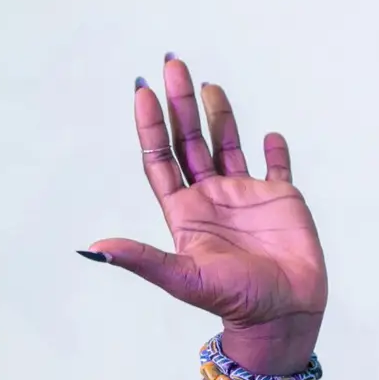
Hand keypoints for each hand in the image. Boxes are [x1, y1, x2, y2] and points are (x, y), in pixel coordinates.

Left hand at [86, 56, 328, 336]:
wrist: (283, 316)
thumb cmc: (234, 301)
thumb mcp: (182, 277)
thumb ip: (140, 259)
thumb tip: (94, 247)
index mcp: (184, 211)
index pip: (161, 159)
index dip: (150, 127)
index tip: (143, 91)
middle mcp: (210, 198)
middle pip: (190, 141)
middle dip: (180, 104)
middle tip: (172, 63)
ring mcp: (245, 197)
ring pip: (227, 144)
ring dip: (218, 113)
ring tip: (205, 82)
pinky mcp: (282, 200)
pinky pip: (277, 167)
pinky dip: (274, 150)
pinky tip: (269, 134)